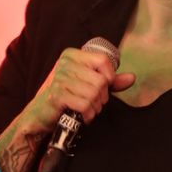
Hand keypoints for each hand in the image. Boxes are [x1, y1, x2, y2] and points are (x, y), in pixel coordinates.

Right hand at [19, 48, 135, 133]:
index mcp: (72, 55)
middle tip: (93, 103)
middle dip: (102, 97)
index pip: (103, 61)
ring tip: (87, 110)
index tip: (103, 87)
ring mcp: (59, 79)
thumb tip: (132, 78)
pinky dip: (88, 115)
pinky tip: (83, 116)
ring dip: (95, 107)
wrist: (39, 115)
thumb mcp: (87, 84)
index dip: (110, 77)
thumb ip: (110, 81)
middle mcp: (64, 63)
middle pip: (101, 80)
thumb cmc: (65, 98)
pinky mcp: (57, 95)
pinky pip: (85, 105)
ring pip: (94, 93)